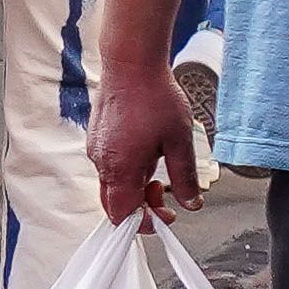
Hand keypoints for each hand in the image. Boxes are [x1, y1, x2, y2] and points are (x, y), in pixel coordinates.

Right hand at [91, 56, 198, 226]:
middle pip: (115, 202)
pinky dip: (129, 171)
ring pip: (113, 183)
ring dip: (137, 187)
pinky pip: (111, 165)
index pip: (121, 213)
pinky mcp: (98, 138)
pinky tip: (150, 155)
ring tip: (162, 171)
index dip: (142, 223)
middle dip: (142, 207)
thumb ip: (184, 176)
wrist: (131, 65)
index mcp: (120, 168)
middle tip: (168, 198)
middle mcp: (102, 162)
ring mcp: (96, 149)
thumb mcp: (180, 141)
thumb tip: (191, 203)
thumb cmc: (155, 98)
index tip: (164, 219)